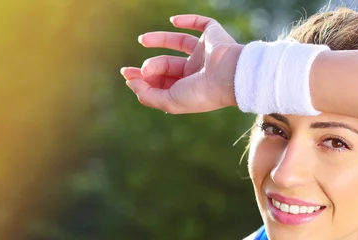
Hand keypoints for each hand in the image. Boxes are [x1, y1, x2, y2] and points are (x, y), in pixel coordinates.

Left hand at [120, 15, 242, 113]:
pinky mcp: (213, 36)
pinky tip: (172, 21)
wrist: (230, 77)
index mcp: (189, 88)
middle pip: (167, 65)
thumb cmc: (201, 93)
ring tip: (142, 39)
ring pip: (179, 42)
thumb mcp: (168, 101)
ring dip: (159, 39)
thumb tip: (131, 83)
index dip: (144, 79)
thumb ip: (147, 95)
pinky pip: (201, 23)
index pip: (162, 82)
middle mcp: (197, 71)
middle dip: (150, 66)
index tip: (128, 75)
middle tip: (143, 69)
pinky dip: (187, 20)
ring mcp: (205, 52)